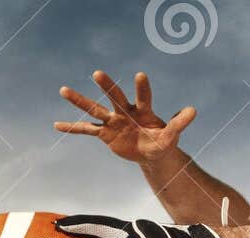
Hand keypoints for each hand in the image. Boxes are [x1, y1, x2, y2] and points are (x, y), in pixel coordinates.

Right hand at [55, 70, 194, 165]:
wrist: (153, 152)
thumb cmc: (163, 141)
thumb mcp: (172, 136)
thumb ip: (179, 123)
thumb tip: (193, 110)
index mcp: (143, 110)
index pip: (143, 96)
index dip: (142, 87)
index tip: (140, 75)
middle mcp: (125, 111)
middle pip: (114, 96)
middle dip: (107, 86)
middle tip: (97, 73)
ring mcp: (113, 121)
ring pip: (95, 109)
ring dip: (80, 101)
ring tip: (63, 90)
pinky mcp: (105, 134)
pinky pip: (87, 130)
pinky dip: (73, 128)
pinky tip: (57, 125)